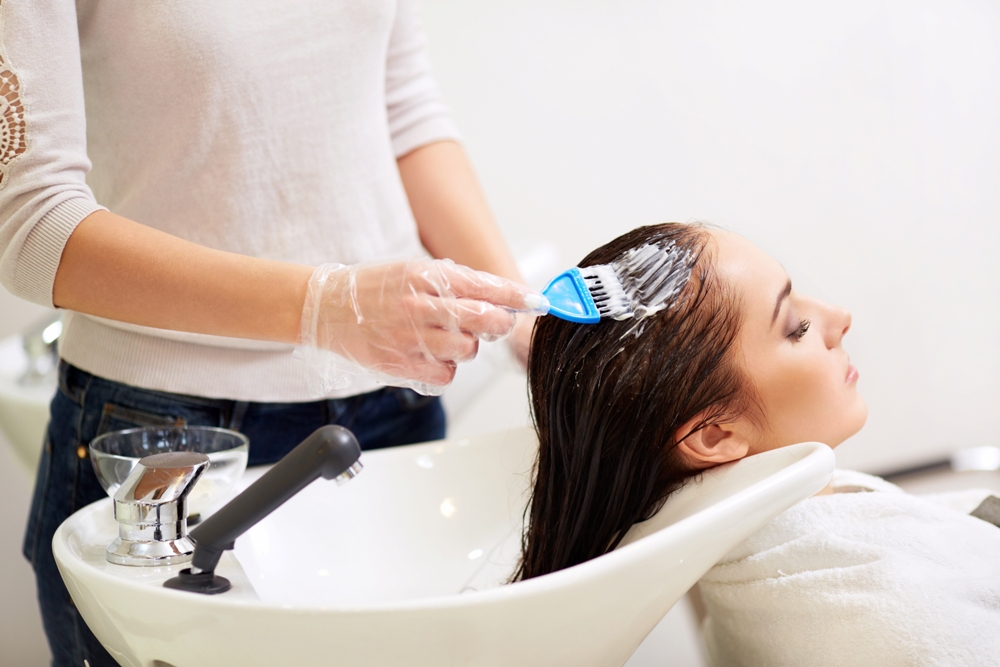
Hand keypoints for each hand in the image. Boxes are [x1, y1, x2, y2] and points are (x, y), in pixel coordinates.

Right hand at [298, 258, 546, 394]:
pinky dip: (445, 368)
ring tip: (444, 336)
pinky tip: (429, 355)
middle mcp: (418, 305)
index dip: (517, 297)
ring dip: (466, 346)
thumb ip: (457, 283)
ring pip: (467, 350)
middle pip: (483, 320)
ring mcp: (409, 337)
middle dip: (499, 323)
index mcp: (425, 276)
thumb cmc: (376, 289)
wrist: (327, 308)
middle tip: (495, 323)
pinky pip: (445, 374)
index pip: (484, 286)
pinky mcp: (399, 365)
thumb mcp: (415, 270)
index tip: (539, 302)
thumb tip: (501, 297)